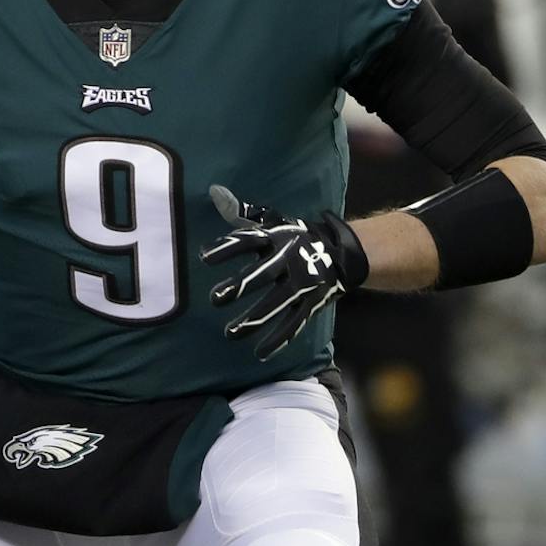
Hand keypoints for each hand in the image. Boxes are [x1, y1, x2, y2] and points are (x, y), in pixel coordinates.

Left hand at [201, 185, 367, 359]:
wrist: (340, 253)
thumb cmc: (293, 237)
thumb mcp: (271, 221)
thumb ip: (242, 212)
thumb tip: (215, 193)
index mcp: (276, 238)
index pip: (249, 241)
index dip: (228, 249)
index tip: (204, 258)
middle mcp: (289, 260)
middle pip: (263, 274)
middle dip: (240, 286)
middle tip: (215, 299)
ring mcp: (301, 285)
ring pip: (277, 304)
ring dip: (254, 319)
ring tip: (230, 333)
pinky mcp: (310, 305)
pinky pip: (294, 324)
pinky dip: (278, 339)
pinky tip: (260, 352)